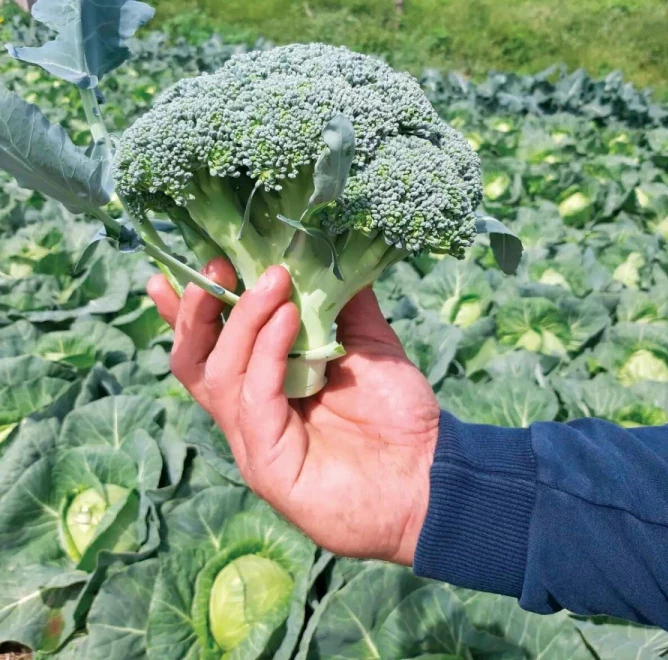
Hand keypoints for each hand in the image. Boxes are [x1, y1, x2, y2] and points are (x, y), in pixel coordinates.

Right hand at [148, 260, 439, 565]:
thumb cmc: (399, 415)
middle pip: (194, 361)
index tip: (175, 267)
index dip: (184, 311)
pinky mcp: (269, 464)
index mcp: (262, 386)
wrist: (434, 475)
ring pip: (219, 374)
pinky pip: (255, 398)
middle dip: (197, 310)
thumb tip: (326, 251)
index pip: (207, 346)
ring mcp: (254, 441)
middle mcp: (248, 413)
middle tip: (218, 264)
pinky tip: (287, 317)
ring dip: (242, 320)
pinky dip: (267, 352)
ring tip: (272, 280)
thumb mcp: (367, 343)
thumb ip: (341, 303)